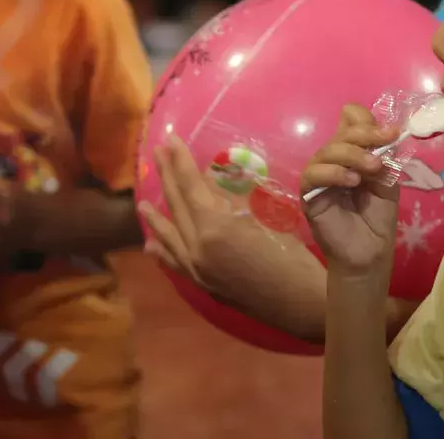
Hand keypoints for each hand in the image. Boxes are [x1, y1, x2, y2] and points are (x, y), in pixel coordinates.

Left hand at [138, 134, 327, 341]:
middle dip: (166, 178)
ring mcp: (198, 269)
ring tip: (141, 203)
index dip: (180, 161)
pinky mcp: (204, 285)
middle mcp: (198, 248)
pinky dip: (163, 252)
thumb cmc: (292, 256)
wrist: (302, 304)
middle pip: (177, 206)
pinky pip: (176, 264)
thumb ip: (233, 201)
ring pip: (170, 237)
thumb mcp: (264, 218)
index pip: (191, 186)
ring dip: (156, 218)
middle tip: (155, 154)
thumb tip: (212, 183)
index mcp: (215, 227)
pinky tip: (151, 247)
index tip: (170, 140)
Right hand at [300, 105, 402, 277]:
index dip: (368, 122)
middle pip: (342, 132)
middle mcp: (334, 159)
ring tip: (374, 167)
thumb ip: (384, 158)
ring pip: (329, 150)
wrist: (369, 252)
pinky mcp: (308, 193)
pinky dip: (335, 172)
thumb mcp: (387, 182)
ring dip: (354, 154)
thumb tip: (384, 135)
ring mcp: (320, 174)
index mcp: (353, 152)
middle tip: (387, 140)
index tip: (392, 132)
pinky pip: (314, 173)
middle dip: (367, 134)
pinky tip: (352, 181)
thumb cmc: (377, 218)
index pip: (350, 121)